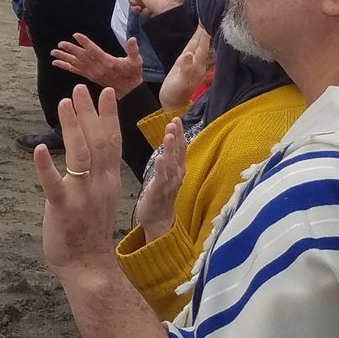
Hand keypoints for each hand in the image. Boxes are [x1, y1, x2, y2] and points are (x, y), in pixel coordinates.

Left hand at [34, 86, 123, 277]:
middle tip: (80, 88)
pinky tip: (39, 149)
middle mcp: (99, 184)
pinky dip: (45, 166)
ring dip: (72, 127)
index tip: (107, 93)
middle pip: (98, 141)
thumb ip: (94, 173)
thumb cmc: (90, 230)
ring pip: (79, 155)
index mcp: (109, 181)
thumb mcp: (99, 196)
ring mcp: (82, 196)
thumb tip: (87, 148)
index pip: (113, 142)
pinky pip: (54, 184)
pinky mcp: (62, 208)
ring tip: (64, 103)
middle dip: (89, 113)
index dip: (109, 116)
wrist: (89, 267)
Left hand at [51, 34, 143, 99]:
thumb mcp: (136, 61)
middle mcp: (98, 67)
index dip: (85, 42)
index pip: (94, 50)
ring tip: (53, 52)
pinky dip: (65, 66)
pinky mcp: (89, 77)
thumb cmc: (132, 74)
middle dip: (70, 49)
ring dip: (64, 57)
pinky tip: (56, 63)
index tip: (76, 35)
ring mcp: (92, 73)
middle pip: (82, 56)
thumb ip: (134, 50)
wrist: (129, 90)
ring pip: (76, 63)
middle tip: (60, 44)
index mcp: (108, 62)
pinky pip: (75, 71)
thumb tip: (133, 39)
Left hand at [135, 117, 186, 242]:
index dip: (180, 133)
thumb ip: (168, 159)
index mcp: (177, 170)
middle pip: (178, 153)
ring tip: (169, 134)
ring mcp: (169, 184)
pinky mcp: (159, 193)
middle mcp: (176, 175)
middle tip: (174, 120)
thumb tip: (168, 141)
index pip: (180, 148)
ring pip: (171, 163)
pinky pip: (161, 179)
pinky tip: (160, 157)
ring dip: (171, 148)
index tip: (176, 118)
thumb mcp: (165, 174)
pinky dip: (162, 168)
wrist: (158, 221)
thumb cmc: (159, 195)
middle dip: (177, 136)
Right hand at [158, 26, 212, 109]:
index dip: (205, 33)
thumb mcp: (180, 82)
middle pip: (202, 44)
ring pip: (198, 46)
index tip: (208, 20)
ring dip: (201, 35)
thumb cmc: (175, 94)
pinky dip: (195, 42)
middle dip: (205, 31)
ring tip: (204, 23)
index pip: (202, 46)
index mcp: (197, 65)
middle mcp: (197, 63)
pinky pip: (192, 50)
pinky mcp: (186, 65)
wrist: (172, 104)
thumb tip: (189, 54)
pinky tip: (196, 39)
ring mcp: (192, 64)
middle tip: (208, 15)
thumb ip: (185, 69)